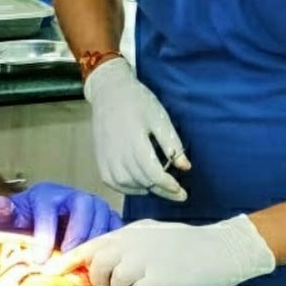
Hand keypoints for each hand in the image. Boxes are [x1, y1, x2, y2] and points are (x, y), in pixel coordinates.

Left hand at [0, 181, 123, 262]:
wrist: (49, 221)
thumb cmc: (31, 221)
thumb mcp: (14, 217)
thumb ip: (5, 212)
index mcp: (48, 194)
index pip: (48, 209)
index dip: (44, 233)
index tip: (39, 258)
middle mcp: (75, 196)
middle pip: (83, 208)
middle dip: (77, 234)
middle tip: (69, 260)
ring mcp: (95, 206)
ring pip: (103, 217)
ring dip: (96, 241)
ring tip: (86, 266)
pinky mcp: (109, 219)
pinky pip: (117, 228)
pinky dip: (113, 245)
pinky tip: (103, 265)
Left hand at [45, 214, 275, 285]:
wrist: (225, 248)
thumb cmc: (188, 245)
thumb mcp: (151, 236)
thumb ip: (127, 247)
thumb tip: (104, 267)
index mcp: (130, 232)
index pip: (89, 245)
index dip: (68, 261)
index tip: (53, 273)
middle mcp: (133, 243)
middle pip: (95, 265)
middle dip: (96, 282)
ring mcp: (146, 260)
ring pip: (112, 282)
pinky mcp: (160, 279)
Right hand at [84, 57, 190, 200]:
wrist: (109, 92)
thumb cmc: (138, 102)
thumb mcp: (160, 118)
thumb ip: (172, 144)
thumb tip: (185, 167)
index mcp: (135, 141)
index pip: (153, 173)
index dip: (168, 185)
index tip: (182, 192)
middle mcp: (118, 152)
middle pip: (141, 180)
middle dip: (161, 190)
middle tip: (176, 193)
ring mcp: (106, 156)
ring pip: (126, 183)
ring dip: (144, 188)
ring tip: (158, 186)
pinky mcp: (99, 157)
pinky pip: (111, 181)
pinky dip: (125, 188)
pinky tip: (138, 186)